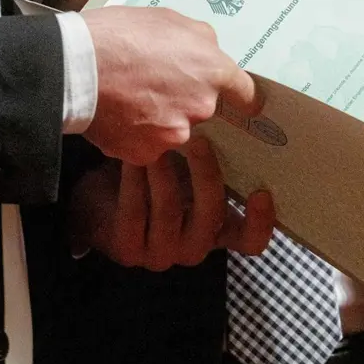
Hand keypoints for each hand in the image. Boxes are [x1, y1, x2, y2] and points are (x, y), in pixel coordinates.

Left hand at [71, 137, 275, 269]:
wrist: (101, 202)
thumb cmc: (157, 180)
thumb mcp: (190, 172)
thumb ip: (216, 158)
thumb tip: (239, 109)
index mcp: (218, 231)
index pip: (250, 241)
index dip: (262, 222)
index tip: (261, 192)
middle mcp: (195, 247)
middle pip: (212, 217)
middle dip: (206, 175)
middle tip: (198, 141)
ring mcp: (161, 253)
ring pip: (169, 210)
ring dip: (164, 170)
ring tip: (157, 140)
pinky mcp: (128, 249)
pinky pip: (135, 210)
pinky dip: (135, 179)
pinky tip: (132, 156)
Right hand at [81, 5, 259, 164]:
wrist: (75, 67)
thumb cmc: (120, 35)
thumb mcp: (169, 19)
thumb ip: (200, 39)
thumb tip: (210, 51)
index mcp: (213, 71)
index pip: (247, 94)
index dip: (244, 98)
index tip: (244, 104)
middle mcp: (201, 107)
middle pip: (202, 109)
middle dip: (184, 99)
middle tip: (154, 83)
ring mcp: (175, 134)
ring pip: (175, 128)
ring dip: (160, 118)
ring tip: (130, 98)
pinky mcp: (147, 153)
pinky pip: (148, 145)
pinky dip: (136, 135)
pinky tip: (118, 115)